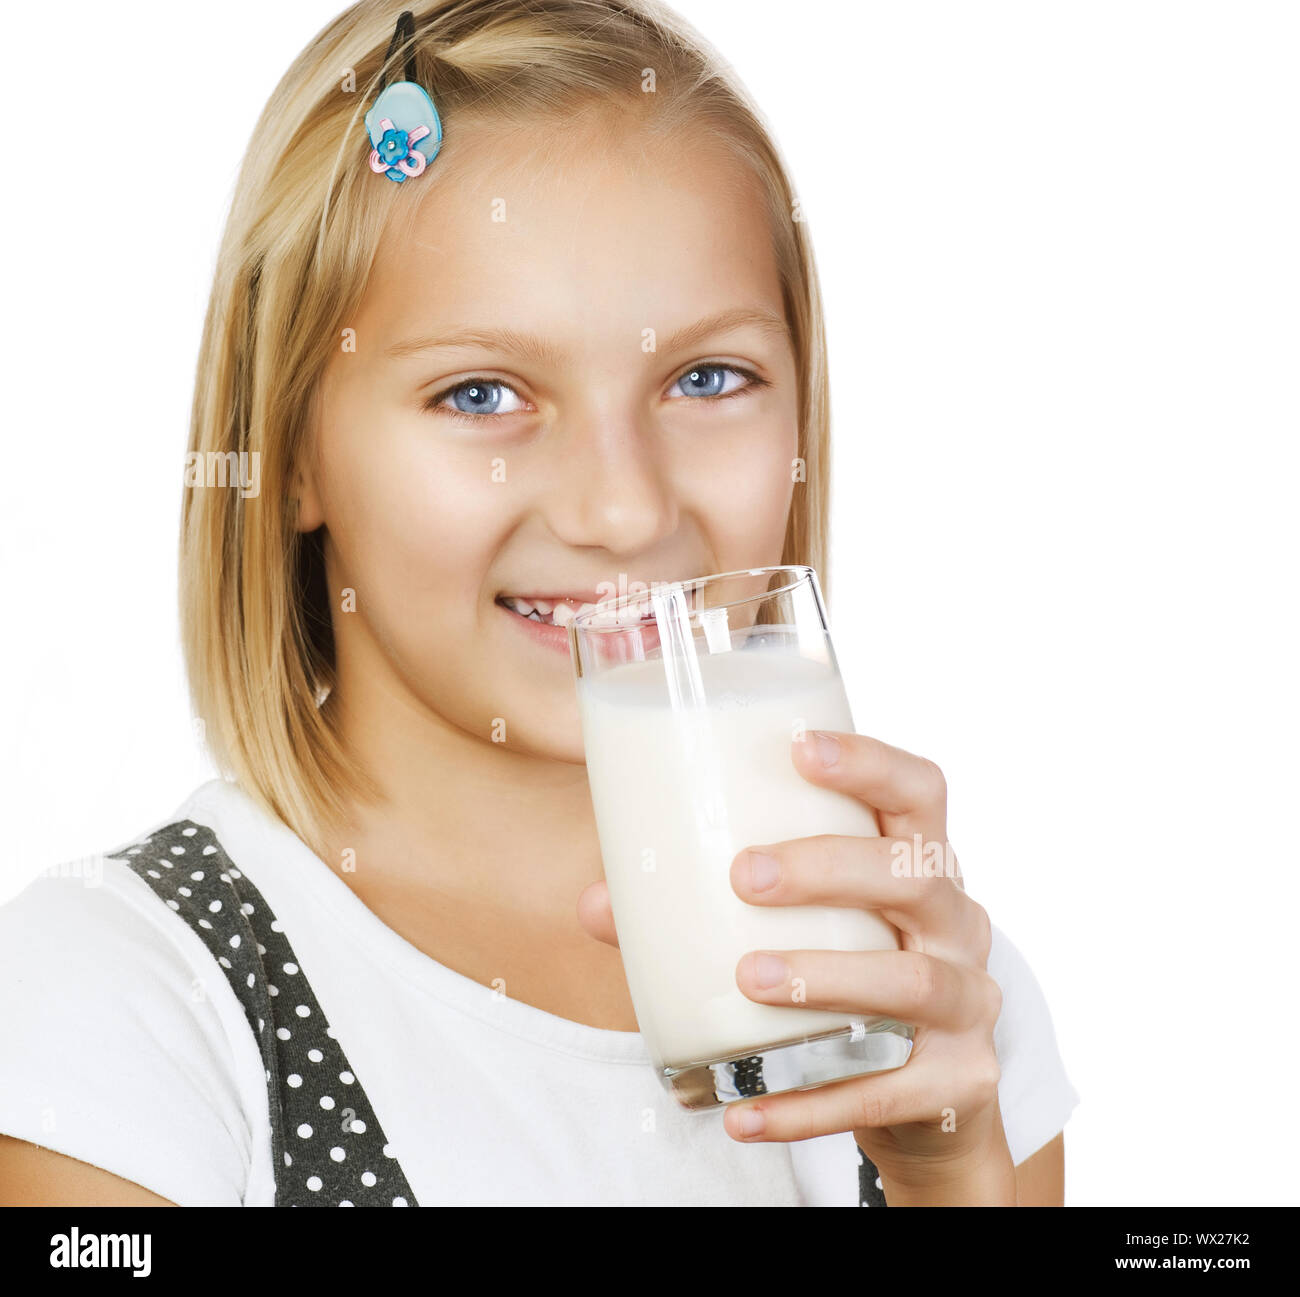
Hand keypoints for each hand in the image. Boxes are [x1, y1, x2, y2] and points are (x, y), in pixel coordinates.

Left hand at [577, 730, 1014, 1203]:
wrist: (925, 1098)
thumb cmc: (844, 977)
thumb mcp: (799, 929)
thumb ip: (698, 913)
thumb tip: (595, 903)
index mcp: (918, 863)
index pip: (917, 790)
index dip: (868, 762)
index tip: (798, 750)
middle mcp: (957, 923)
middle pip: (916, 875)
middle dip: (829, 869)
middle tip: (745, 876)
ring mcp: (970, 1004)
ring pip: (915, 982)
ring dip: (827, 978)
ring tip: (748, 978)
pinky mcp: (959, 1085)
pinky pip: (886, 1094)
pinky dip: (810, 1104)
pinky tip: (743, 1110)